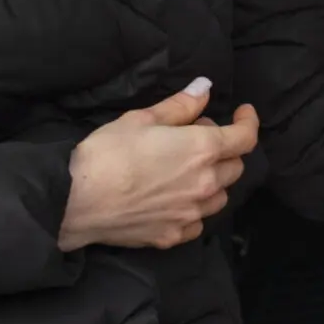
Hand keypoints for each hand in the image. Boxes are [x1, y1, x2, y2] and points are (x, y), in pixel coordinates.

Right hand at [59, 78, 259, 251]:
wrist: (74, 201)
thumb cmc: (106, 154)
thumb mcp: (141, 120)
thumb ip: (180, 106)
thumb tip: (205, 88)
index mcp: (202, 149)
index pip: (245, 137)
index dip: (249, 122)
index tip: (243, 113)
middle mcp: (205, 183)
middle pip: (235, 167)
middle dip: (224, 151)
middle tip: (195, 139)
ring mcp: (192, 213)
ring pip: (221, 196)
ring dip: (213, 181)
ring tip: (186, 172)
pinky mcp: (175, 235)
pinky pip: (198, 222)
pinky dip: (195, 210)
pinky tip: (176, 201)